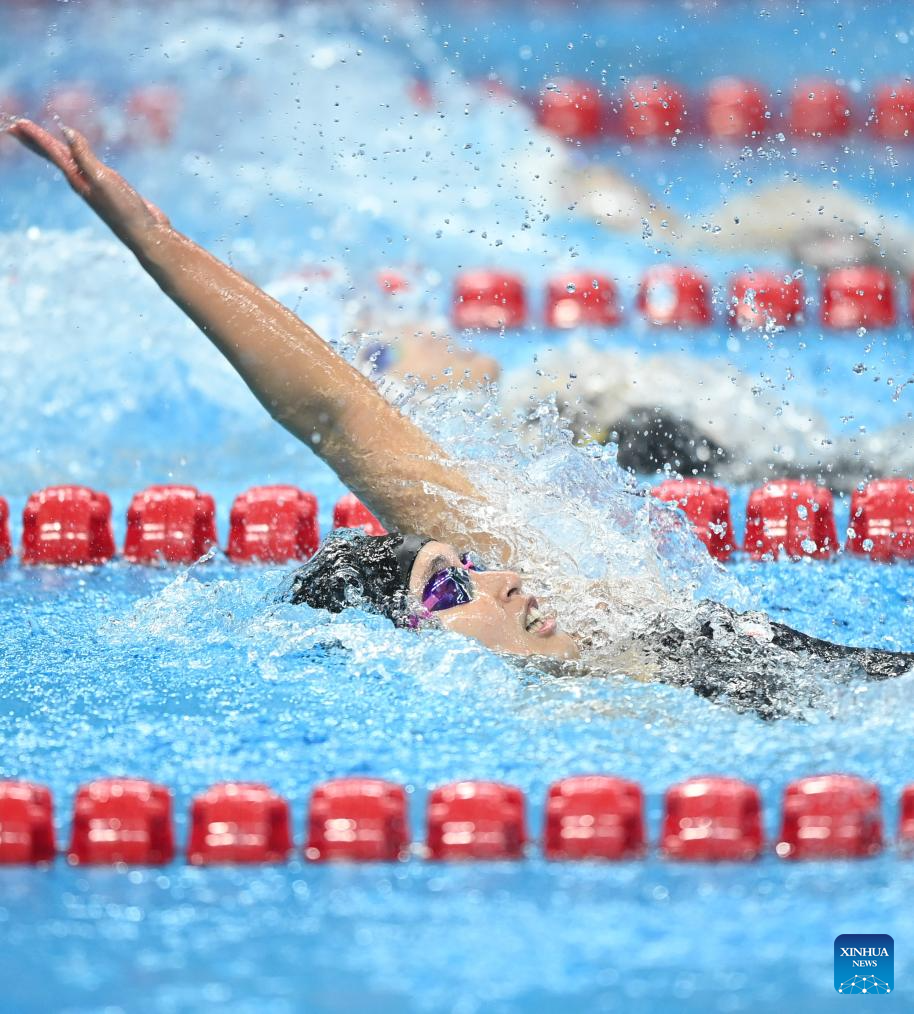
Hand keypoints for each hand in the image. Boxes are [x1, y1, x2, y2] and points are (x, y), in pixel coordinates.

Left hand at [3, 118, 169, 242]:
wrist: (145, 233)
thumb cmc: (125, 209)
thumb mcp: (103, 179)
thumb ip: (84, 155)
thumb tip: (65, 131)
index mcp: (78, 179)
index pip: (52, 153)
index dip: (35, 137)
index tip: (17, 124)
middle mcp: (83, 181)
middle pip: (54, 157)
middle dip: (35, 142)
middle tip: (16, 128)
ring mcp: (96, 184)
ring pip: (69, 161)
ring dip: (53, 148)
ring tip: (41, 139)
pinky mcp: (110, 186)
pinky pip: (87, 165)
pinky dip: (78, 155)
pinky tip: (80, 156)